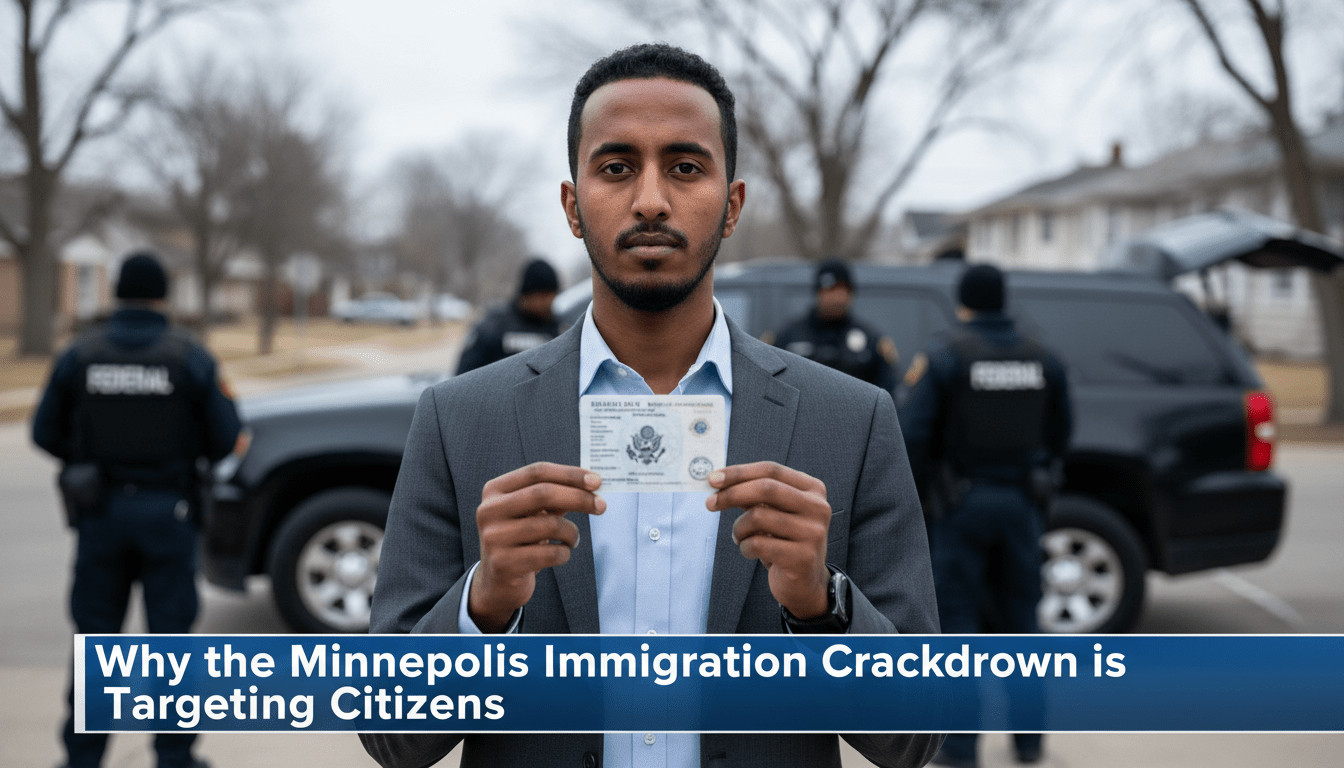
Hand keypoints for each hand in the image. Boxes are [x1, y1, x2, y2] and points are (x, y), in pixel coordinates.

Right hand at [469, 462, 604, 631]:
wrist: (498, 582)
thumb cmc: (522, 540)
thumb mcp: (533, 513)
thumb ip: (556, 496)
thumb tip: (592, 483)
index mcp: (495, 490)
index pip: (537, 472)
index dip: (570, 474)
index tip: (597, 481)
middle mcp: (489, 510)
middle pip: (543, 493)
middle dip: (578, 498)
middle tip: (601, 506)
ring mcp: (493, 537)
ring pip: (549, 525)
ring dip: (572, 532)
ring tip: (573, 539)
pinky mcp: (503, 564)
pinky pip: (549, 553)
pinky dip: (565, 553)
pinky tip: (562, 554)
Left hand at [705, 461, 830, 619]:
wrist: (805, 582)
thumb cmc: (784, 541)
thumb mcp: (772, 512)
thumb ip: (751, 494)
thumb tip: (717, 480)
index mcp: (813, 489)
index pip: (771, 470)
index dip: (739, 472)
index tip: (712, 478)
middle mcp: (818, 507)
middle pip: (766, 488)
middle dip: (732, 494)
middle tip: (710, 503)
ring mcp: (813, 532)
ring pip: (758, 517)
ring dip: (738, 528)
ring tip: (740, 537)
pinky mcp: (802, 557)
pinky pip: (758, 544)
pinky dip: (744, 547)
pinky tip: (749, 552)